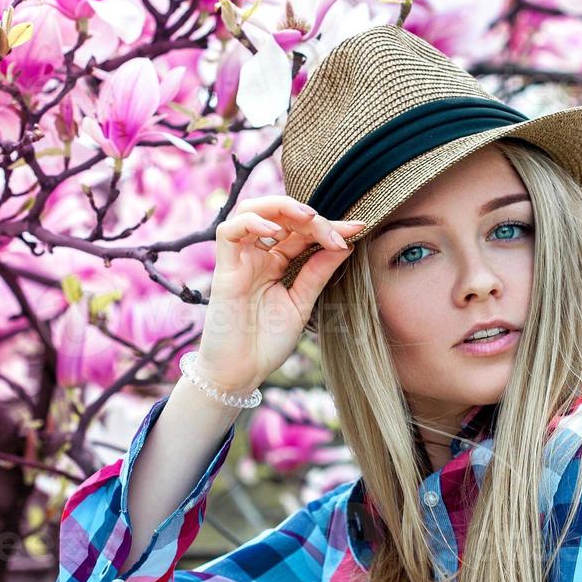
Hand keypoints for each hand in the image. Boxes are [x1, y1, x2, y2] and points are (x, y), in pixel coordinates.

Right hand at [194, 195, 365, 391]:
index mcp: (276, 263)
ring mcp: (240, 260)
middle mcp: (258, 256)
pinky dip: (252, 222)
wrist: (240, 373)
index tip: (358, 227)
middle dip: (310, 215)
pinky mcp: (224, 270)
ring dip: (281, 207)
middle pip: (279, 214)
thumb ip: (318, 273)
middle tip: (336, 231)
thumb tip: (346, 245)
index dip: (329, 226)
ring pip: (251, 210)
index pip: (302, 231)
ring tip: (309, 219)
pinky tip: (276, 232)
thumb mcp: (302, 303)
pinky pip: (229, 231)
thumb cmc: (267, 342)